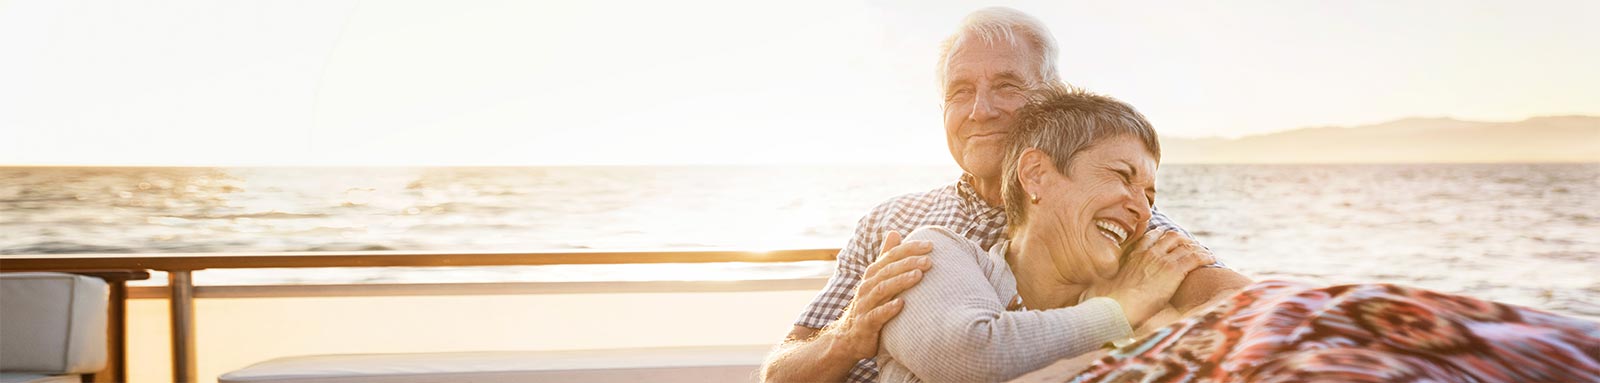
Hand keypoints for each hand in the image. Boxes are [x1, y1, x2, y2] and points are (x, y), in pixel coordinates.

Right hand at [824, 231, 933, 360]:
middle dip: (908, 263)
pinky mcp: (865, 324)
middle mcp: (867, 286)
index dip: (909, 248)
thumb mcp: (876, 279)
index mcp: (873, 274)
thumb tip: (894, 232)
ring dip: (900, 281)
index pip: (891, 256)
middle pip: (887, 270)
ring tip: (918, 276)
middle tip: (929, 261)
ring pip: (882, 289)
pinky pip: (876, 315)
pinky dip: (888, 309)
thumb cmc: (870, 304)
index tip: (930, 245)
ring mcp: (865, 304)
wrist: (849, 336)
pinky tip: (902, 305)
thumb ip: (885, 257)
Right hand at [1089, 229, 1213, 327]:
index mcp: (1132, 255)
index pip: (1149, 237)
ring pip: (1185, 245)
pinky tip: (1210, 258)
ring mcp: (1162, 260)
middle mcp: (1147, 252)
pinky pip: (1195, 258)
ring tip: (1202, 252)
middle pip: (1170, 236)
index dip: (1160, 236)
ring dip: (1195, 247)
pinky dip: (1204, 256)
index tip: (1166, 238)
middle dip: (1181, 239)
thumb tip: (1088, 292)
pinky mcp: (1174, 270)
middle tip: (1188, 245)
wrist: (1116, 305)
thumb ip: (1102, 284)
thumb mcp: (1100, 286)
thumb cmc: (1107, 301)